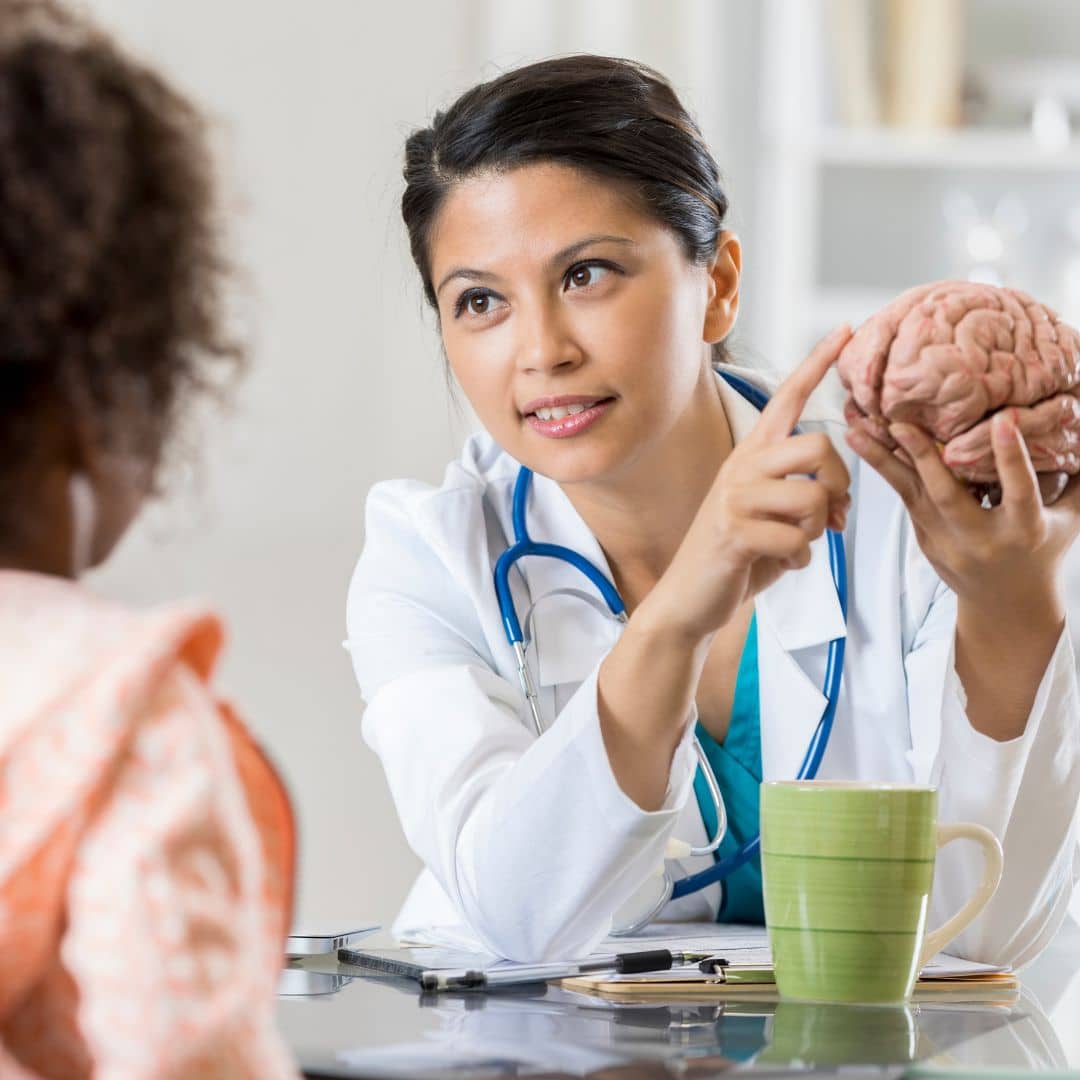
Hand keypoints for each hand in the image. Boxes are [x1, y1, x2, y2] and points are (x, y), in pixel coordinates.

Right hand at [640, 324, 853, 642]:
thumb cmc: (737, 555)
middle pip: (820, 447)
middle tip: (834, 515)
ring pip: (813, 496)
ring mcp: (734, 498)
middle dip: (840, 485)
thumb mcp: (772, 516)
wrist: (690, 598)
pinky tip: (783, 564)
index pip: (788, 398)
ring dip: (818, 530)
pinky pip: (796, 539)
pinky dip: (801, 559)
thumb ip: (803, 496)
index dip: (818, 363)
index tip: (848, 329)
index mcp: (751, 455)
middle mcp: (741, 467)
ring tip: (799, 543)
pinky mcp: (733, 532)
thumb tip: (840, 501)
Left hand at [846, 409, 1079, 611]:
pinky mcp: (924, 540)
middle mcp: (980, 538)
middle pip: (947, 496)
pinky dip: (887, 471)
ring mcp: (946, 542)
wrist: (1006, 604)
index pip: (1020, 492)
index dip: (1011, 458)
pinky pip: (905, 500)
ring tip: (856, 432)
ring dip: (883, 462)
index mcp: (1024, 531)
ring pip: (912, 497)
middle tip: (900, 424)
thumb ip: (1076, 481)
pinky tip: (867, 446)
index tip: (1002, 421)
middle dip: (923, 458)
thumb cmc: (1041, 551)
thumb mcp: (1069, 521)